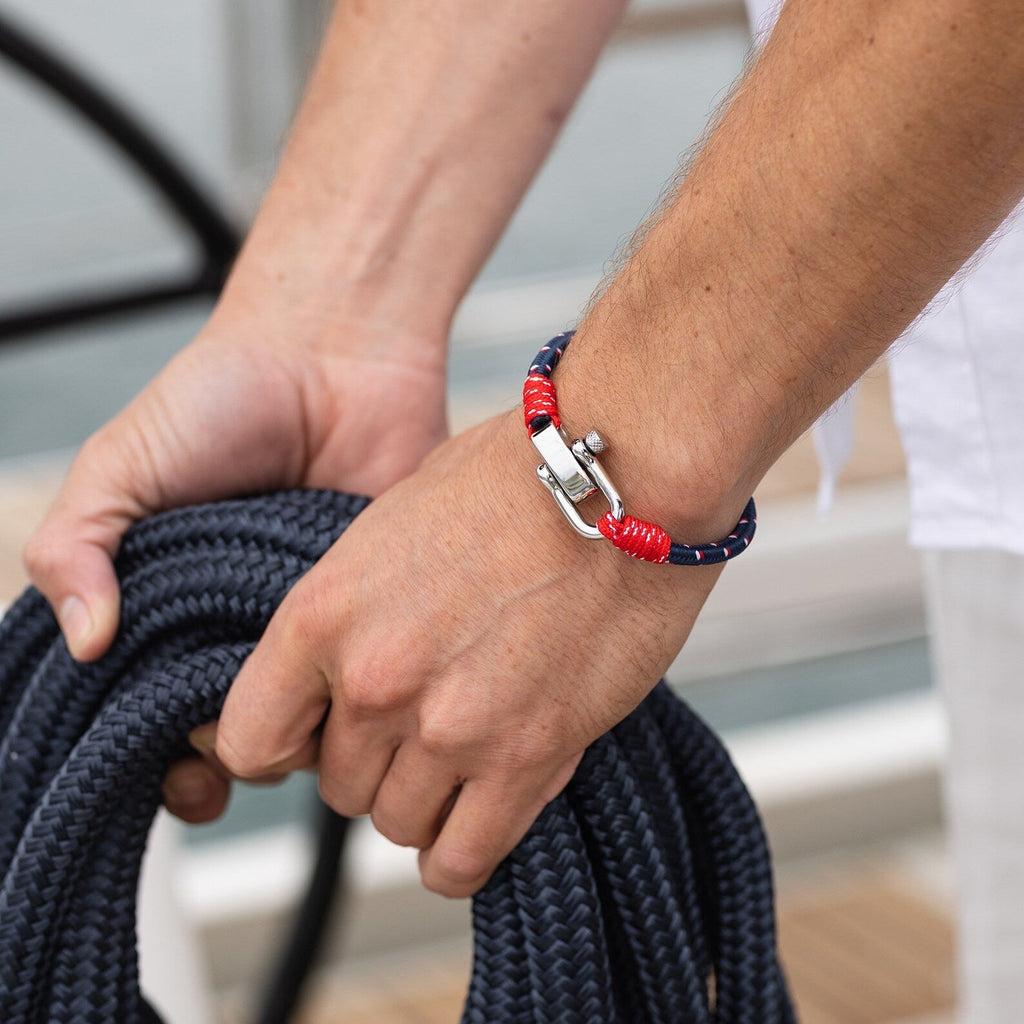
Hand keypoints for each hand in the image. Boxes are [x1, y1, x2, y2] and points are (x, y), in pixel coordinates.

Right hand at [23, 304, 447, 821]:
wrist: (333, 351)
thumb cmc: (219, 398)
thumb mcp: (121, 466)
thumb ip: (75, 547)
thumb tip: (83, 644)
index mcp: (167, 605)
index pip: (150, 712)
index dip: (156, 757)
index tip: (181, 773)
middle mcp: (237, 622)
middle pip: (230, 729)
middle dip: (229, 758)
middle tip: (233, 746)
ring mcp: (310, 619)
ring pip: (304, 715)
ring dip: (299, 731)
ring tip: (294, 709)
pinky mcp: (373, 603)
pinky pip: (368, 667)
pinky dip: (358, 688)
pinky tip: (351, 684)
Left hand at [214, 409, 723, 895]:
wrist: (623, 476)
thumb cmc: (520, 479)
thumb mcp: (394, 523)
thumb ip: (353, 609)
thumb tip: (341, 663)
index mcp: (323, 614)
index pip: (250, 739)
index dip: (286, 745)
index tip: (318, 736)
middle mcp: (373, 681)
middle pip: (336, 787)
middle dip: (375, 762)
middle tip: (422, 722)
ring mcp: (448, 728)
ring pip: (397, 824)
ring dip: (425, 798)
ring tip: (467, 750)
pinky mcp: (526, 759)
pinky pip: (460, 859)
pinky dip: (462, 852)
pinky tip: (481, 812)